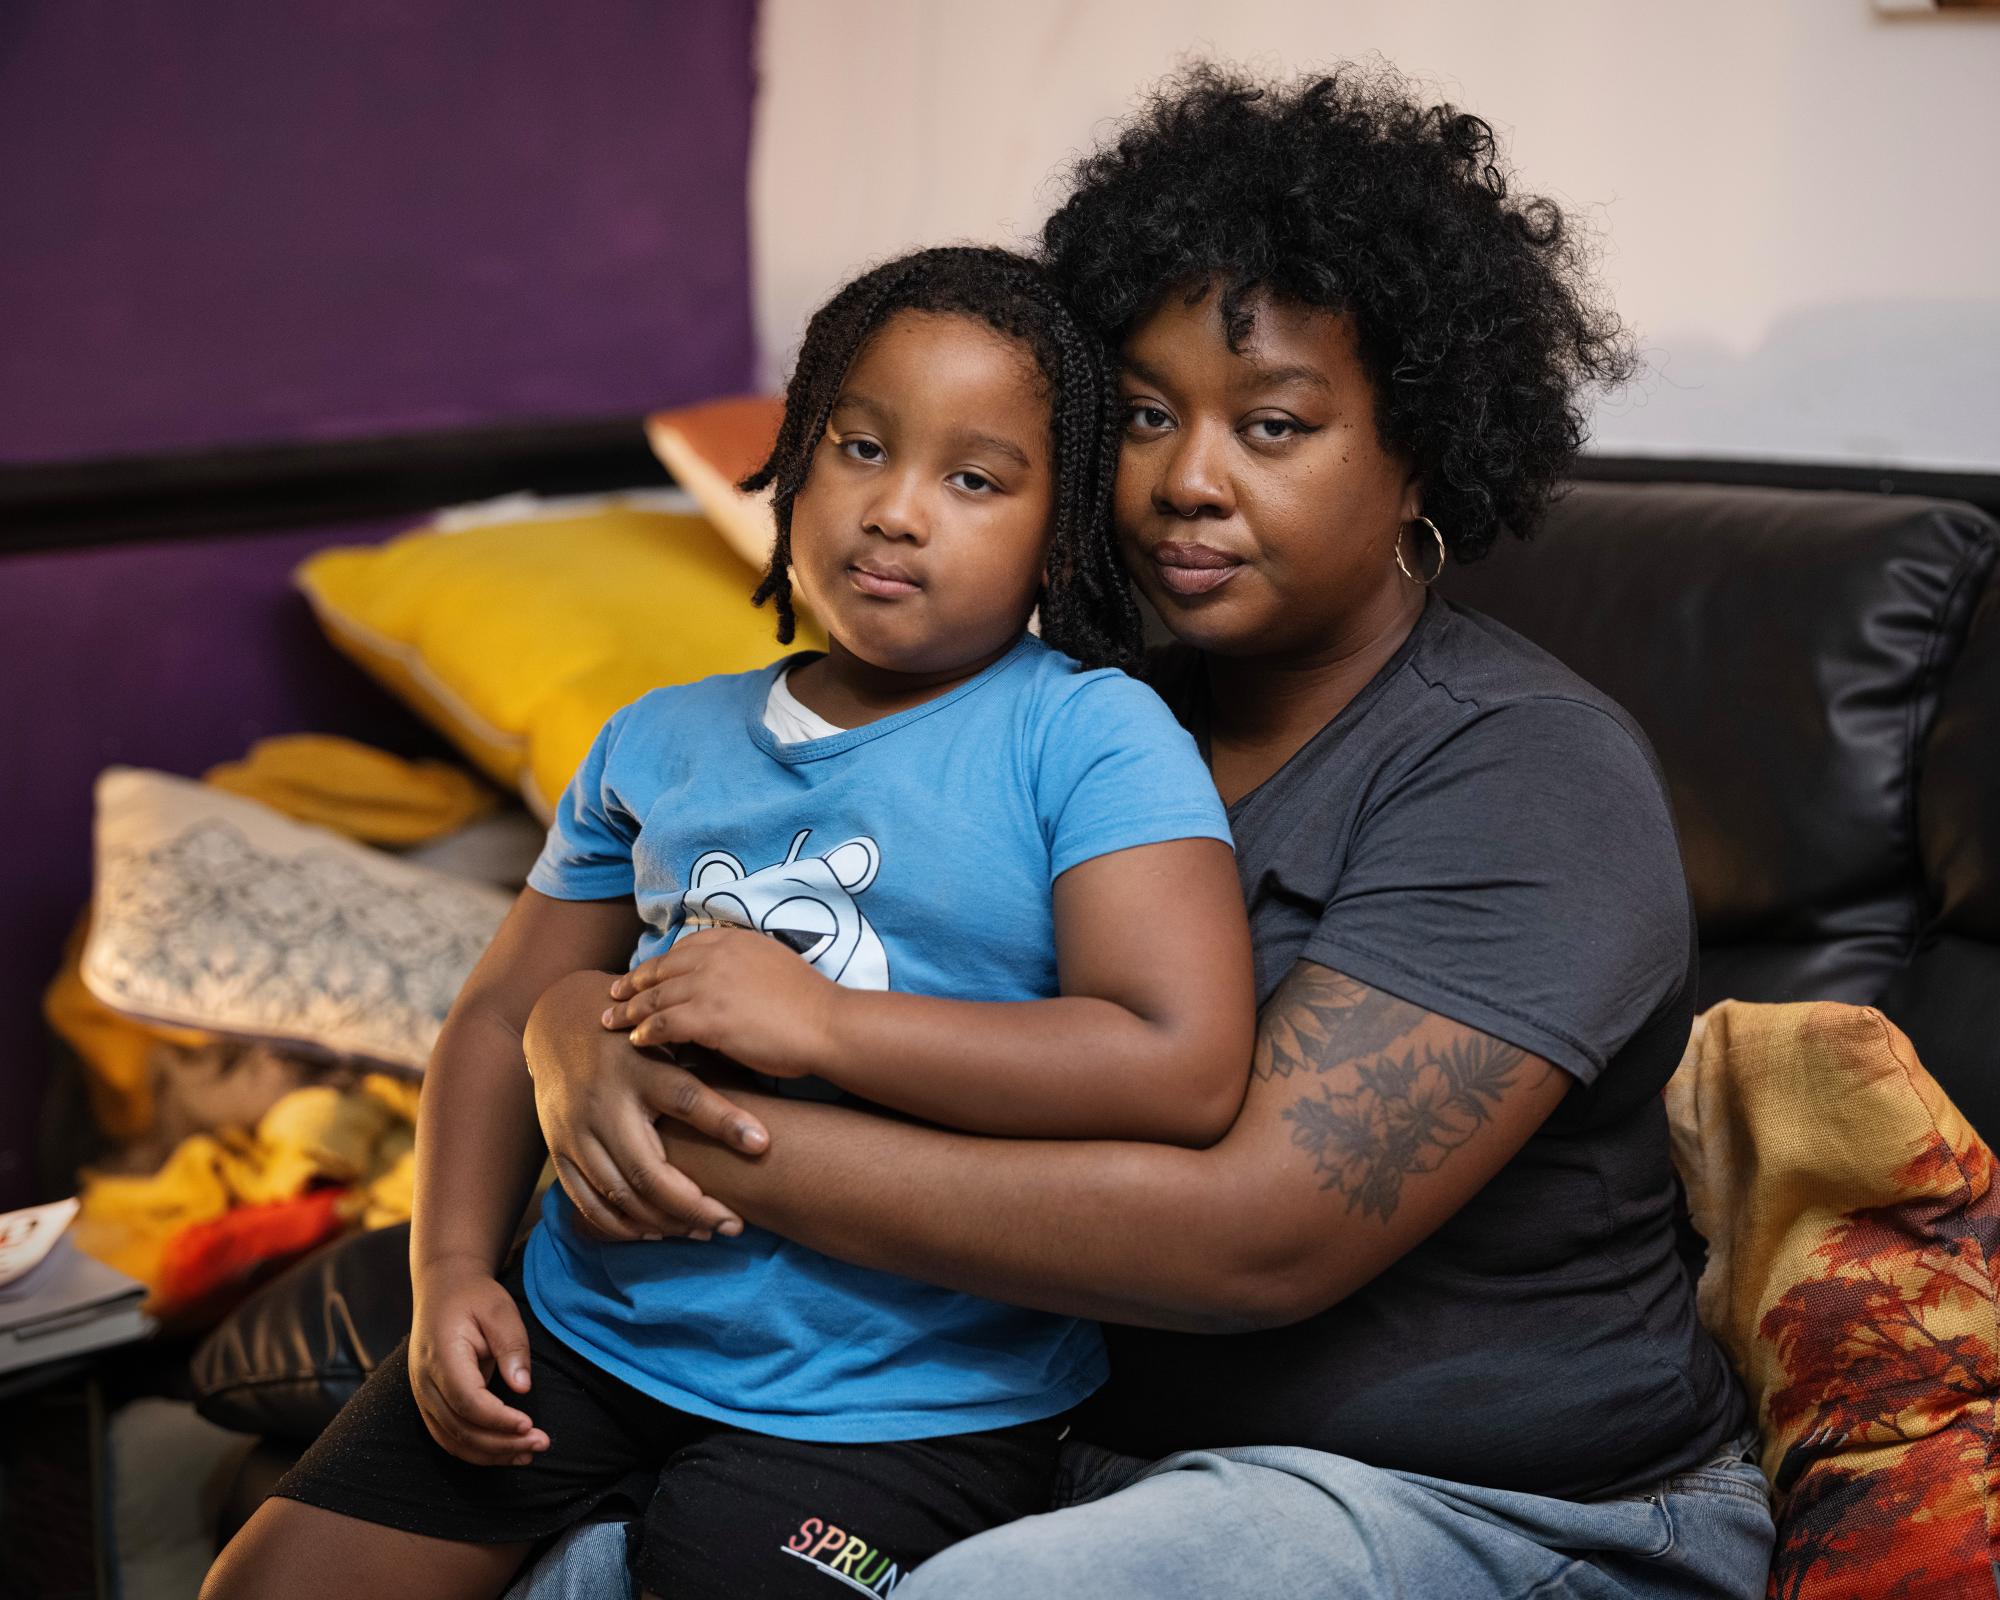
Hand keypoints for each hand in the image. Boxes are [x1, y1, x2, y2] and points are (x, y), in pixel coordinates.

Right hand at [409, 1258, 546, 1466]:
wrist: (442, 1291)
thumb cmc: (474, 1298)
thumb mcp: (500, 1310)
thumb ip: (511, 1346)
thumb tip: (522, 1388)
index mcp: (442, 1356)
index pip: (468, 1400)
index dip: (498, 1419)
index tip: (530, 1424)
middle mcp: (425, 1382)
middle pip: (460, 1428)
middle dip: (502, 1443)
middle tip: (541, 1443)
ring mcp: (423, 1396)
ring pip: (452, 1440)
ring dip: (491, 1454)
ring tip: (529, 1453)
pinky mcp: (429, 1404)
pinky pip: (449, 1437)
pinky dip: (476, 1451)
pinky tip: (506, 1452)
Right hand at [525, 969, 770, 1242]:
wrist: (560, 1026)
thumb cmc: (636, 1037)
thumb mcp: (669, 1038)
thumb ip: (708, 1061)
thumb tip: (773, 1071)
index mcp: (641, 1067)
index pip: (687, 1097)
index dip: (725, 1121)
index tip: (763, 1144)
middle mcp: (606, 1102)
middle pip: (650, 1170)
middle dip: (695, 1206)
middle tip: (734, 1225)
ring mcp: (576, 1130)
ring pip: (621, 1195)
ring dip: (664, 1223)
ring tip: (704, 1231)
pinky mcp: (558, 1151)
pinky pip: (589, 1203)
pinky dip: (623, 1226)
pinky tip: (657, 1232)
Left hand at [605, 928, 842, 1079]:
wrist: (827, 1023)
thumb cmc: (810, 1003)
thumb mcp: (773, 963)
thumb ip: (742, 965)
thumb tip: (723, 980)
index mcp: (734, 939)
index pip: (683, 948)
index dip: (658, 964)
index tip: (643, 975)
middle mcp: (717, 955)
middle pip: (661, 969)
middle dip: (633, 984)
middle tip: (613, 995)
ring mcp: (710, 985)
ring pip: (656, 997)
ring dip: (630, 1011)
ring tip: (612, 1022)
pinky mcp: (707, 1017)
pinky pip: (663, 1025)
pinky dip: (646, 1033)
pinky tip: (636, 1041)